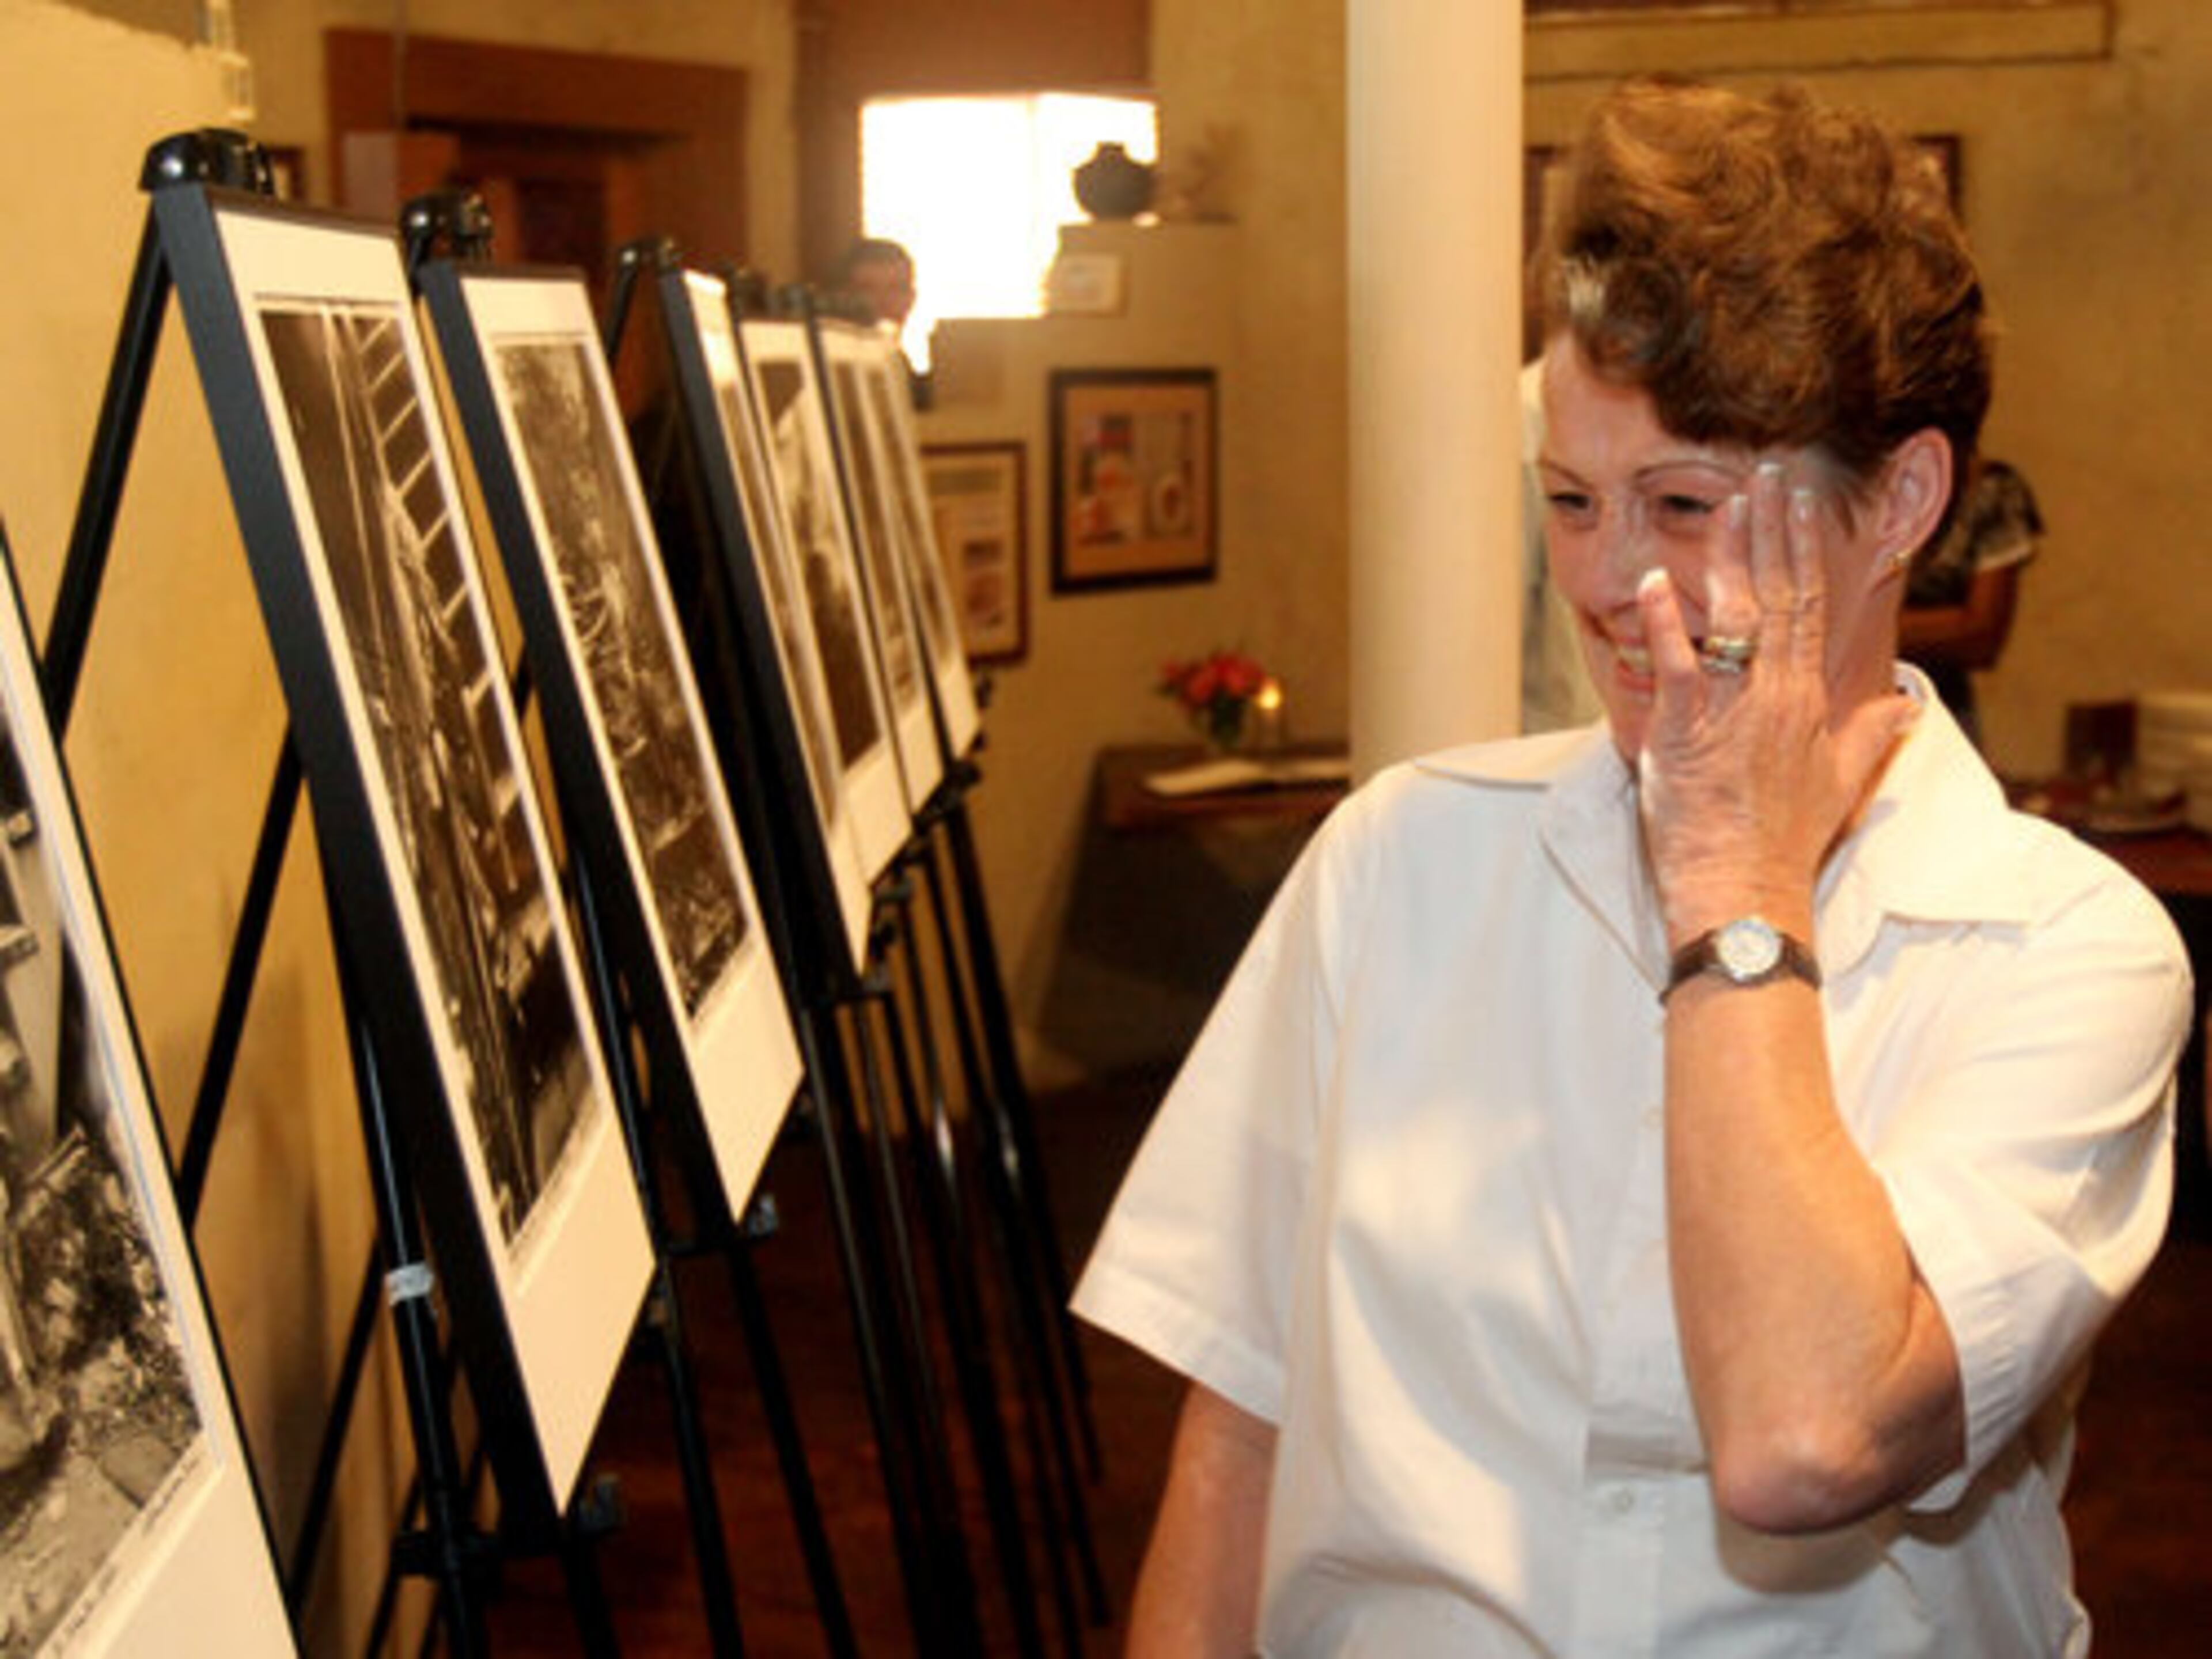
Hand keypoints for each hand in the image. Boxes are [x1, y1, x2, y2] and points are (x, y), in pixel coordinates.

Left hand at [1635, 462, 1915, 946]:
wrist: (1748, 890)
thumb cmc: (1785, 841)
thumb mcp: (1841, 782)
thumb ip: (1872, 735)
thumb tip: (1908, 705)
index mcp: (1807, 699)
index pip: (1810, 606)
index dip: (1802, 548)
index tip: (1797, 503)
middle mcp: (1775, 694)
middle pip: (1779, 595)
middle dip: (1772, 530)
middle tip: (1766, 473)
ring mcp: (1732, 710)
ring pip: (1736, 618)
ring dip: (1729, 557)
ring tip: (1725, 503)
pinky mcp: (1687, 731)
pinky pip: (1678, 665)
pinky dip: (1666, 623)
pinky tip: (1653, 582)